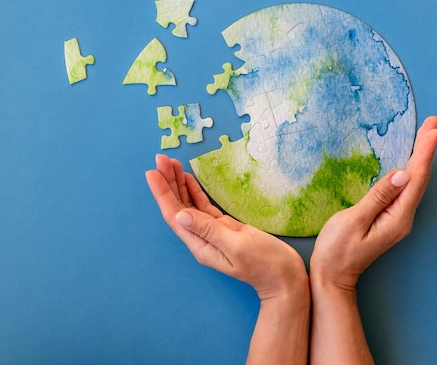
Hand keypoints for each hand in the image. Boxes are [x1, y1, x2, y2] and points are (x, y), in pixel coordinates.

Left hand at [145, 155, 307, 300]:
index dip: (162, 193)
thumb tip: (181, 214)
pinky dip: (194, 191)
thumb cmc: (264, 264)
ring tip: (170, 163)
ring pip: (189, 204)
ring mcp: (212, 232)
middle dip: (168, 183)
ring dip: (179, 184)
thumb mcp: (237, 245)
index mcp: (200, 245)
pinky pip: (203, 206)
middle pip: (178, 207)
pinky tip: (188, 179)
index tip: (153, 172)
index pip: (174, 215)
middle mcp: (201, 239)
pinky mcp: (224, 227)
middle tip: (160, 158)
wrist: (284, 277)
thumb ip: (209, 230)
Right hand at [311, 116, 436, 289]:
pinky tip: (411, 160)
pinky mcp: (390, 216)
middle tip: (434, 122)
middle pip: (420, 177)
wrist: (332, 276)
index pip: (415, 178)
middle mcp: (403, 217)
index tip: (432, 130)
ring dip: (421, 156)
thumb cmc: (337, 251)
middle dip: (427, 148)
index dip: (424, 152)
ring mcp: (398, 218)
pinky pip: (406, 187)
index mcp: (397, 217)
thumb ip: (378, 197)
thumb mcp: (353, 221)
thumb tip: (400, 174)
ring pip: (415, 181)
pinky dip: (412, 168)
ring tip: (427, 134)